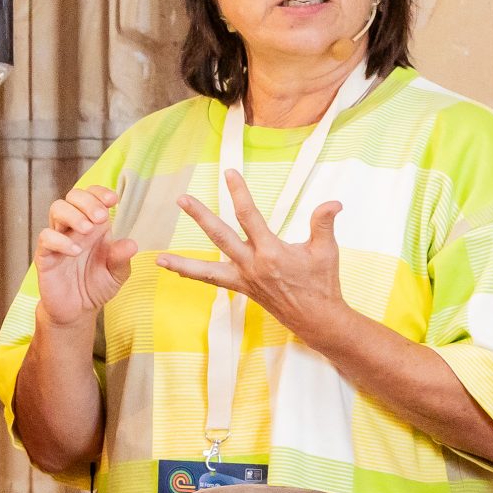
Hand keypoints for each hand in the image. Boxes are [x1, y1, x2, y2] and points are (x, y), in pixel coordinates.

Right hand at [33, 181, 139, 332]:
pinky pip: (46, 237)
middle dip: (87, 201)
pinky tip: (74, 251)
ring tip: (87, 230)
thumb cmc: (96, 286)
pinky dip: (60, 240)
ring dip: (73, 215)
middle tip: (101, 217)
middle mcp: (75, 227)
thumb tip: (131, 244)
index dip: (100, 193)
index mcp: (95, 226)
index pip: (92, 196)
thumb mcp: (117, 274)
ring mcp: (59, 238)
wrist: (77, 310)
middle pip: (73, 196)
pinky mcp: (46, 254)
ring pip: (57, 209)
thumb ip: (122, 259)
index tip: (114, 200)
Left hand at [157, 174, 352, 345]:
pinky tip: (175, 271)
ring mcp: (243, 279)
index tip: (229, 173)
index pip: (249, 216)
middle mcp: (252, 265)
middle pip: (220, 237)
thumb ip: (323, 224)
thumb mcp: (326, 251)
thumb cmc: (322, 283)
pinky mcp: (241, 288)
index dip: (239, 193)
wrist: (317, 318)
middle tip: (182, 199)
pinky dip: (193, 275)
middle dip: (200, 217)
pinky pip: (212, 282)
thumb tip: (333, 203)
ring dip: (183, 263)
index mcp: (271, 252)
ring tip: (159, 258)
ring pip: (207, 270)